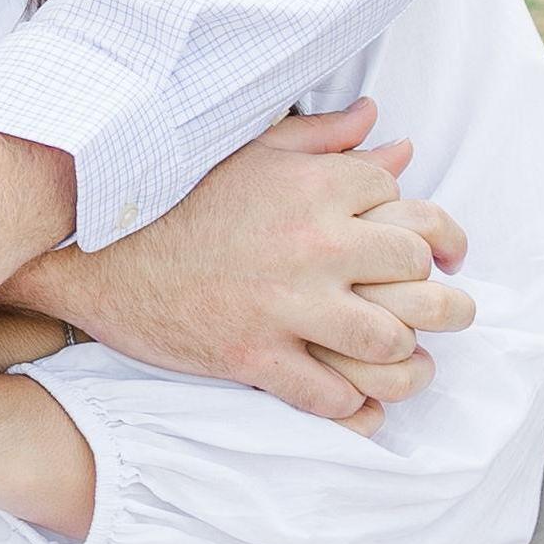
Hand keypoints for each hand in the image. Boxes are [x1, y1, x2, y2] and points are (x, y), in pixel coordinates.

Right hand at [10, 100, 471, 420]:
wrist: (92, 250)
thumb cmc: (172, 197)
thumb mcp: (249, 152)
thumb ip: (325, 143)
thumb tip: (392, 136)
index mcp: (313, 187)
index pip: (406, 206)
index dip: (424, 230)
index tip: (430, 250)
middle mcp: (312, 244)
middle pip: (414, 272)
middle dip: (441, 294)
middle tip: (450, 310)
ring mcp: (285, 305)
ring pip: (387, 342)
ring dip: (408, 358)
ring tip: (411, 361)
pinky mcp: (254, 357)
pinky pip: (331, 396)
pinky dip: (354, 407)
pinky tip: (357, 401)